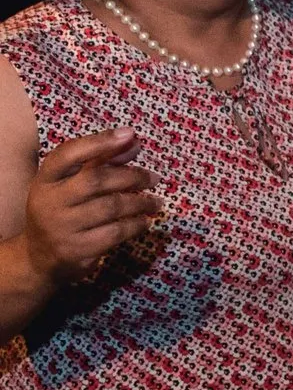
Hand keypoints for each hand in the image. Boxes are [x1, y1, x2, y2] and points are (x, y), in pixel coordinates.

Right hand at [15, 129, 159, 291]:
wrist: (40, 256)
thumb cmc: (63, 210)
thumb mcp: (71, 184)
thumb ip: (102, 161)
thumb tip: (133, 141)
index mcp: (45, 179)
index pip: (68, 154)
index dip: (99, 142)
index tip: (129, 134)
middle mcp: (49, 201)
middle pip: (96, 180)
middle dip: (132, 176)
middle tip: (154, 179)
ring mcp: (61, 227)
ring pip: (110, 207)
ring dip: (140, 202)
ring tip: (156, 202)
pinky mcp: (77, 249)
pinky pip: (115, 232)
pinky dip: (136, 225)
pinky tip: (144, 221)